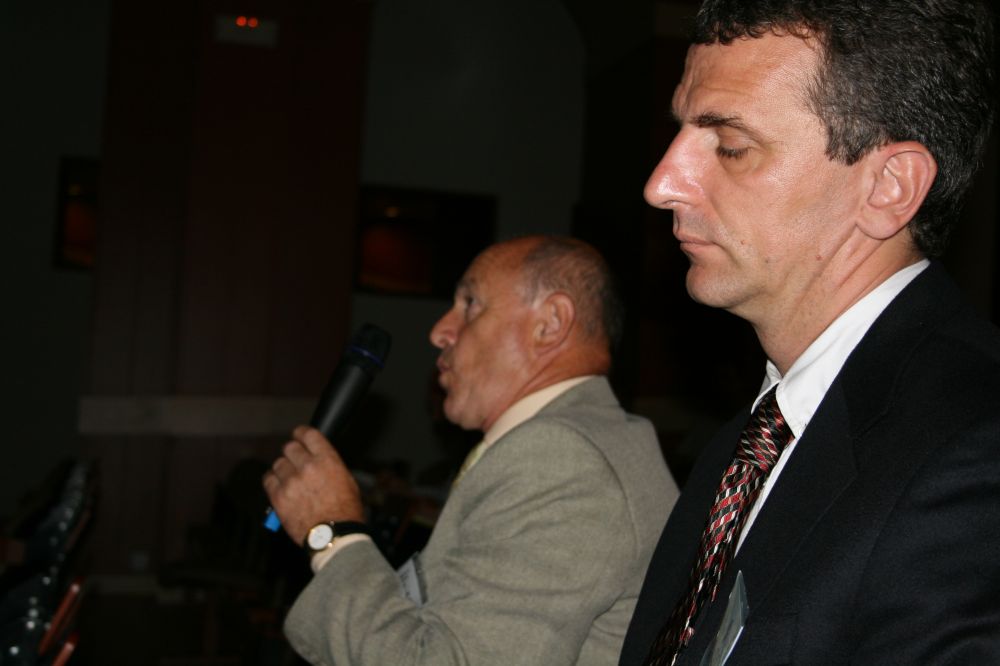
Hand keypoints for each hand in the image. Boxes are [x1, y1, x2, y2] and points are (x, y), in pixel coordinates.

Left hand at [262, 425, 364, 544]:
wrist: (333, 536)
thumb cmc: (345, 511)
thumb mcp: (347, 481)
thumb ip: (330, 465)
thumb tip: (318, 459)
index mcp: (327, 460)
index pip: (308, 434)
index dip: (301, 433)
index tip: (298, 435)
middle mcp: (307, 467)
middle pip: (290, 447)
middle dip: (292, 452)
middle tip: (295, 460)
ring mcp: (291, 482)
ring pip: (278, 463)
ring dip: (283, 468)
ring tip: (290, 478)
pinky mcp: (278, 497)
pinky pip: (268, 479)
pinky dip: (273, 481)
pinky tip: (280, 486)